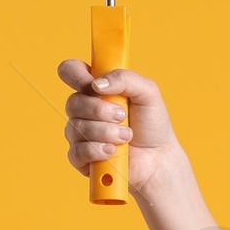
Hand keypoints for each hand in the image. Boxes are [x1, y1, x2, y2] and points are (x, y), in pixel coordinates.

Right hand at [57, 60, 185, 196]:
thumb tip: (96, 84)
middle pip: (72, 103)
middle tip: (122, 116)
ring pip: (77, 128)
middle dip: (100, 110)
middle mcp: (83, 109)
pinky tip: (112, 151)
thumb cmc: (151, 124)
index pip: (70, 71)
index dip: (76, 76)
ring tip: (126, 136)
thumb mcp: (147, 93)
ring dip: (106, 132)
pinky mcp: (80, 158)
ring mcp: (80, 134)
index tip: (94, 86)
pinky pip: (76, 152)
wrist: (158, 157)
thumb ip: (125, 78)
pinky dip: (96, 150)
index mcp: (95, 88)